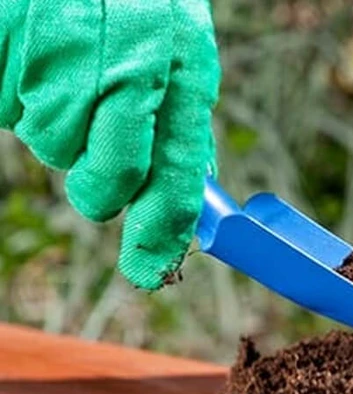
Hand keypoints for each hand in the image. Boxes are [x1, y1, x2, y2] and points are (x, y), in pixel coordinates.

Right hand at [0, 0, 219, 289]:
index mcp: (182, 59)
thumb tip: (195, 191)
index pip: (180, 168)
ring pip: (59, 147)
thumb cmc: (120, 4)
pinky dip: (19, 103)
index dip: (165, 227)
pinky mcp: (10, 48)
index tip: (154, 268)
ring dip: (58, 130)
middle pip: (116, 175)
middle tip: (94, 167)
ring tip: (60, 75)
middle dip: (102, 188)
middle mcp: (132, 59)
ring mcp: (66, 54)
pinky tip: (32, 63)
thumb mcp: (170, 45)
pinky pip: (13, 114)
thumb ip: (181, 115)